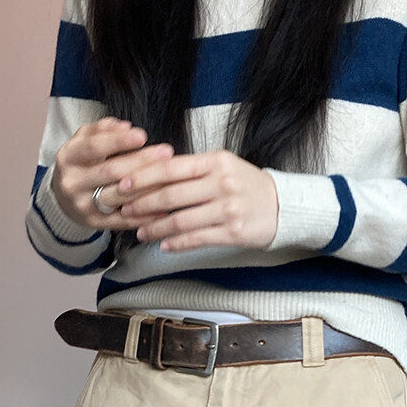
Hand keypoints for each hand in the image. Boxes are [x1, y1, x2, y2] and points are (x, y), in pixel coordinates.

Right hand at [50, 118, 174, 230]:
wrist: (62, 198)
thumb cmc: (80, 163)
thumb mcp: (83, 141)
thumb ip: (102, 130)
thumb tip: (124, 127)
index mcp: (68, 157)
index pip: (93, 148)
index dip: (118, 142)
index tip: (142, 136)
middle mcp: (73, 182)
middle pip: (110, 172)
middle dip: (140, 161)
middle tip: (166, 152)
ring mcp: (83, 205)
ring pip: (119, 196)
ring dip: (147, 187)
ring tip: (170, 177)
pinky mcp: (95, 223)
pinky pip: (123, 221)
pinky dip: (144, 217)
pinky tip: (163, 210)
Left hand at [115, 149, 279, 251]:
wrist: (283, 206)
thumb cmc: (246, 185)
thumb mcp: (222, 166)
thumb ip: (191, 170)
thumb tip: (152, 175)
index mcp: (215, 162)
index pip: (171, 168)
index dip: (143, 177)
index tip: (123, 184)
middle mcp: (221, 183)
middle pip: (171, 195)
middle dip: (142, 204)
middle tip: (125, 211)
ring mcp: (228, 208)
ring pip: (181, 220)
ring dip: (156, 227)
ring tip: (141, 232)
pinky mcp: (233, 232)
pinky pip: (197, 238)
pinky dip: (177, 242)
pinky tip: (164, 244)